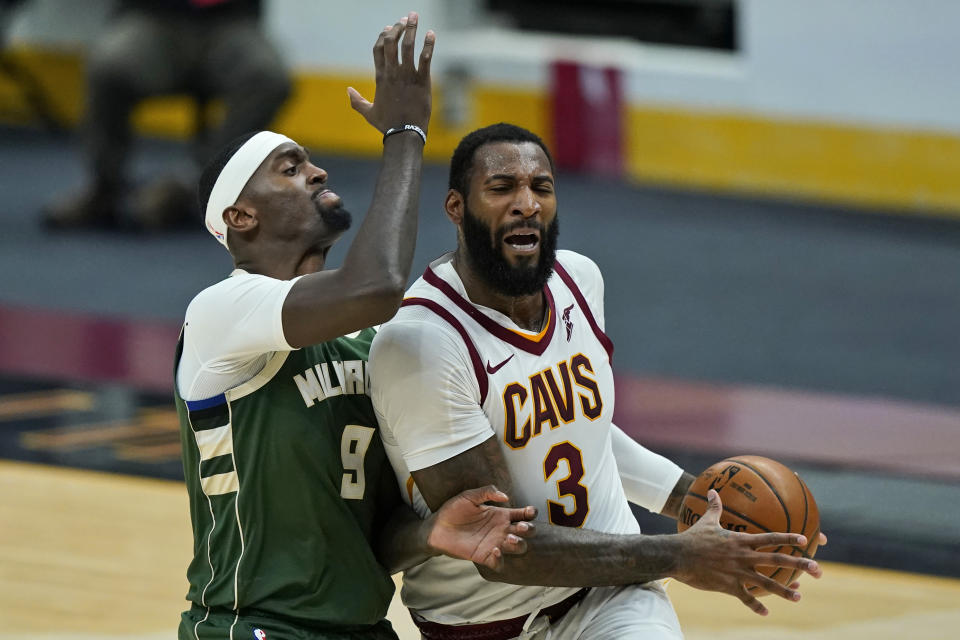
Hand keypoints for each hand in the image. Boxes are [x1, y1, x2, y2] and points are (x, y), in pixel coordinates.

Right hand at [348, 11, 434, 133]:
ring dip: (411, 29)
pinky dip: (428, 45)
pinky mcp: (422, 81)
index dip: (383, 36)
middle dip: (398, 28)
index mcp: (380, 77)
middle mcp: (392, 73)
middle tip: (405, 18)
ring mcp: (407, 76)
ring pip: (408, 46)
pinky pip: (425, 59)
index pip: (378, 49)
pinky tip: (431, 34)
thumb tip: (348, 91)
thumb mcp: (368, 113)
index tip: (389, 28)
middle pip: (391, 43)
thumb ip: (357, 101)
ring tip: (414, 16)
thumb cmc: (387, 125)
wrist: (404, 134)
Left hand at [427, 485, 536, 571]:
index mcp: (500, 515)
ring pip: (518, 548)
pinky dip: (501, 559)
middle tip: (521, 527)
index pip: (523, 514)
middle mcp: (501, 529)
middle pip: (527, 532)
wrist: (437, 527)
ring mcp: (494, 543)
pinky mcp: (484, 556)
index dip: (531, 513)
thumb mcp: (469, 496)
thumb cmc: (453, 510)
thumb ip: (487, 492)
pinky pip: (499, 563)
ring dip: (519, 544)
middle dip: (530, 529)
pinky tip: (494, 550)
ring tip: (509, 539)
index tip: (529, 511)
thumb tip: (505, 497)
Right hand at [672, 490, 821, 615]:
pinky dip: (756, 605)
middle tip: (818, 569)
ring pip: (767, 583)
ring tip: (799, 596)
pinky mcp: (729, 586)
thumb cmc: (692, 537)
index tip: (805, 540)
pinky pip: (746, 598)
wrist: (678, 556)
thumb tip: (714, 490)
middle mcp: (744, 557)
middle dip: (800, 565)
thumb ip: (715, 507)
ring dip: (785, 590)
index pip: (770, 538)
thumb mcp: (705, 521)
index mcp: (741, 541)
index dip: (788, 538)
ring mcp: (738, 573)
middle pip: (777, 561)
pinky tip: (766, 612)